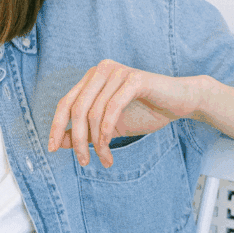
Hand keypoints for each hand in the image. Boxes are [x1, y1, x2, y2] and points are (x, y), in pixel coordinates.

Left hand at [46, 60, 205, 167]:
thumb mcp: (108, 126)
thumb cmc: (144, 111)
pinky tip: (109, 147)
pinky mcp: (133, 79)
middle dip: (77, 140)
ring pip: (93, 113)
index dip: (57, 127)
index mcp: (90, 79)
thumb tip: (59, 142)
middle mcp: (100, 71)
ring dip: (96, 142)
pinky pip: (112, 109)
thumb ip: (83, 131)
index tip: (53, 149)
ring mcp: (116, 72)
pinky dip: (107, 132)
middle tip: (83, 162)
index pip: (65, 104)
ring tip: (104, 159)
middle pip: (77, 110)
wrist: (181, 102)